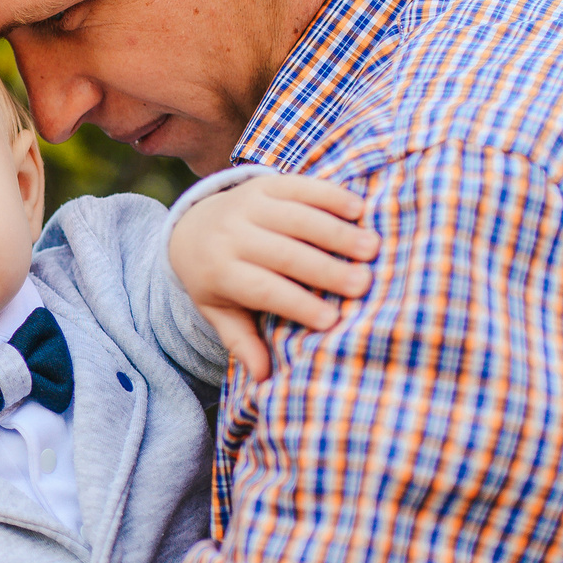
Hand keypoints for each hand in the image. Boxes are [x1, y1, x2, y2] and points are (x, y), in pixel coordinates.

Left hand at [169, 172, 377, 380]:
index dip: (297, 304)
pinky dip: (329, 196)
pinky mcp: (264, 183)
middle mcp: (231, 234)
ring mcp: (247, 203)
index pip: (263, 289)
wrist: (190, 228)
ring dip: (336, 231)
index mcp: (220, 271)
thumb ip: (242, 342)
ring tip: (372, 248)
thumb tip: (263, 380)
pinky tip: (359, 210)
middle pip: (284, 253)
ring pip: (296, 217)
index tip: (333, 319)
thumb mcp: (221, 313)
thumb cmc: (217, 280)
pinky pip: (299, 186)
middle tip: (363, 283)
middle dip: (326, 269)